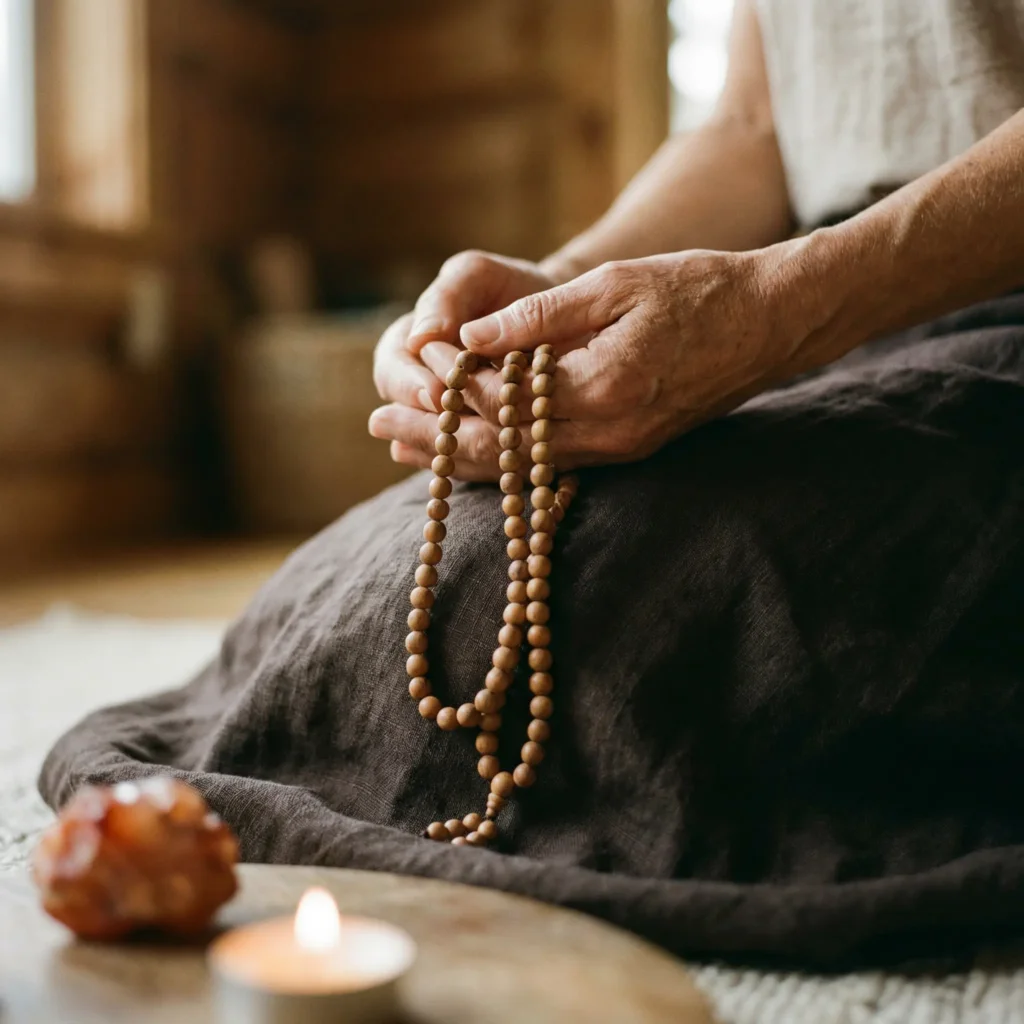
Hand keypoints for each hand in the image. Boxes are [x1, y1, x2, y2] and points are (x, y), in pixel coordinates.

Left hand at [370, 249, 796, 478]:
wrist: (769, 324)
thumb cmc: (698, 289)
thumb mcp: (616, 286)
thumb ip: (540, 318)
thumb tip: (470, 336)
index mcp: (604, 387)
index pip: (505, 403)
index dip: (449, 387)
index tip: (405, 368)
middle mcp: (610, 434)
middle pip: (504, 452)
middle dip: (435, 442)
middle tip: (376, 430)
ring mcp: (621, 449)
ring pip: (523, 469)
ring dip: (461, 459)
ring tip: (403, 451)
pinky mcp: (628, 449)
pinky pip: (551, 465)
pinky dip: (503, 461)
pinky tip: (469, 454)